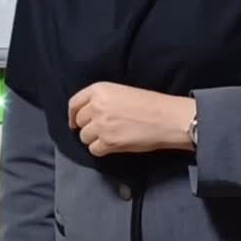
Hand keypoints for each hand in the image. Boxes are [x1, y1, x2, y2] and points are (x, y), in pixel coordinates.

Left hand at [68, 82, 196, 156]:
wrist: (167, 118)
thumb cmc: (150, 104)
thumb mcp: (120, 92)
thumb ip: (101, 100)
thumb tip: (88, 114)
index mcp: (99, 90)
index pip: (74, 104)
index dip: (73, 115)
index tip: (75, 123)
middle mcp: (96, 106)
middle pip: (79, 122)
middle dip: (87, 128)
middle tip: (100, 131)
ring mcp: (101, 125)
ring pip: (85, 137)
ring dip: (94, 140)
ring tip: (110, 138)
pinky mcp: (109, 142)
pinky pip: (94, 150)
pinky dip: (101, 150)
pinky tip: (112, 146)